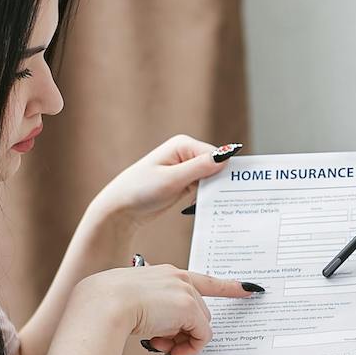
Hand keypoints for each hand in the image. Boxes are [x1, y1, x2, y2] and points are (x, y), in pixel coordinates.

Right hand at [77, 264, 257, 354]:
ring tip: (158, 345)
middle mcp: (178, 277)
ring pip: (199, 324)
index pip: (203, 280)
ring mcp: (184, 291)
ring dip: (183, 340)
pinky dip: (190, 347)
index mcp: (165, 273)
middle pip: (198, 312)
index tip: (250, 289)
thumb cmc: (109, 304)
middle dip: (183, 332)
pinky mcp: (188, 307)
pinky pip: (202, 335)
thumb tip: (167, 334)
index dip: (228, 286)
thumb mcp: (134, 303)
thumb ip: (156, 311)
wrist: (103, 304)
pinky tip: (168, 348)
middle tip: (161, 344)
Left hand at [90, 135, 236, 227]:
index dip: (226, 171)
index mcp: (183, 145)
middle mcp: (185, 153)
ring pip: (211, 179)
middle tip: (232, 201)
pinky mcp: (183, 183)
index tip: (234, 190)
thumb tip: (227, 155)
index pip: (216, 155)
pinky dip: (206, 197)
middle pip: (216, 166)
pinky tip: (207, 208)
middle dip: (221, 182)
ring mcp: (185, 168)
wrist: (120, 209)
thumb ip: (200, 167)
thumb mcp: (172, 179)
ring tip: (220, 206)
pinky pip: (203, 188)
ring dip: (214, 192)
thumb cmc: (140, 190)